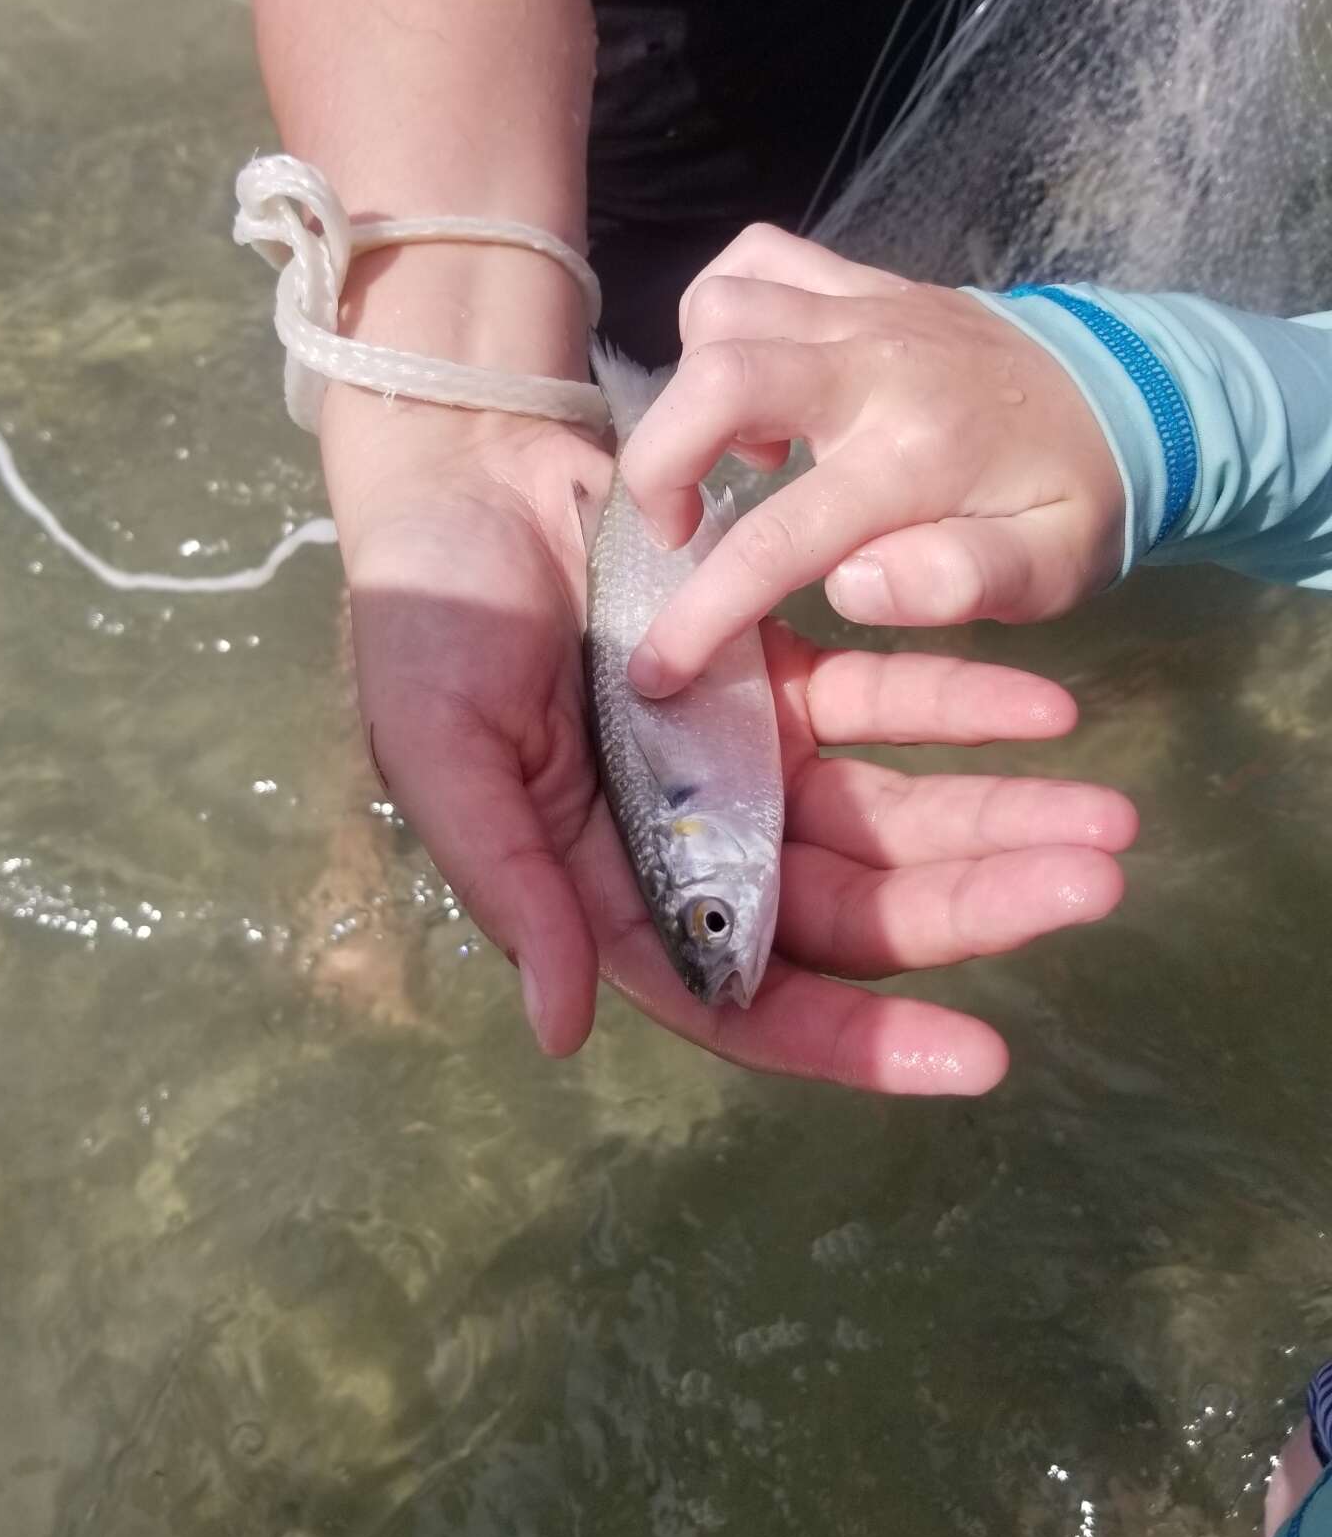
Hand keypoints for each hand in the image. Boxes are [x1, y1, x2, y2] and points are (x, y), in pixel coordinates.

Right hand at [325, 386, 1134, 1087]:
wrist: (464, 478)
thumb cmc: (425, 629)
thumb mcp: (446, 759)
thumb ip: (512, 891)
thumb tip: (565, 1033)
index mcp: (620, 892)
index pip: (753, 998)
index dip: (858, 1039)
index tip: (981, 1058)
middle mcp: (703, 844)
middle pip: (858, 908)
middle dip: (975, 908)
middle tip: (1096, 883)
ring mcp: (752, 759)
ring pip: (894, 813)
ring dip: (997, 816)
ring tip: (1112, 818)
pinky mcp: (784, 672)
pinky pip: (888, 698)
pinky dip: (961, 702)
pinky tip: (1046, 706)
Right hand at [618, 223, 1125, 698]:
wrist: (1135, 393)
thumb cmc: (1077, 500)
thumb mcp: (1049, 572)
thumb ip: (956, 581)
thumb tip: (850, 584)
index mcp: (916, 456)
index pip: (779, 538)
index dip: (703, 610)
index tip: (658, 664)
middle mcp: (877, 366)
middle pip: (718, 379)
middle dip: (660, 465)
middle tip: (677, 529)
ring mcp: (864, 309)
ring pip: (723, 309)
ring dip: (692, 388)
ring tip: (730, 455)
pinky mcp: (861, 280)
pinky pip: (756, 257)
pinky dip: (721, 311)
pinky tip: (751, 377)